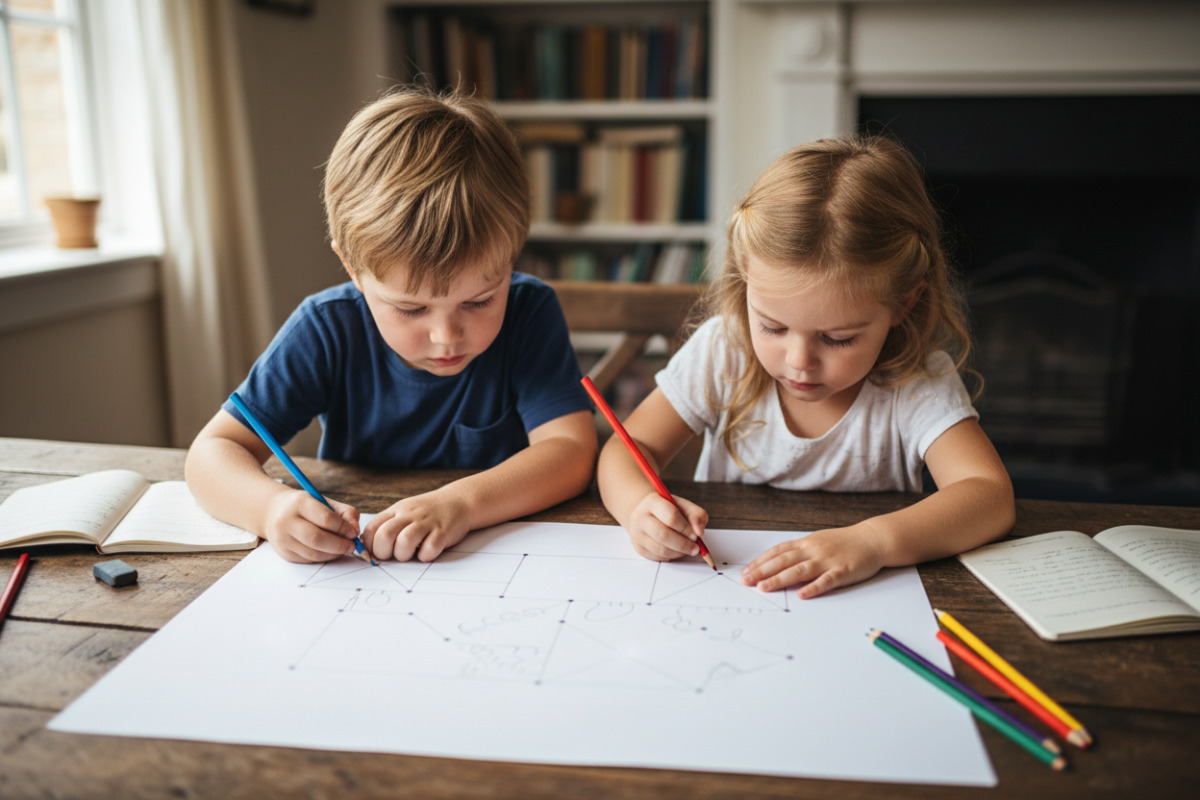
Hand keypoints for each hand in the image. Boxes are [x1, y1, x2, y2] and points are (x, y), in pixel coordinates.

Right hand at [263, 490, 360, 562]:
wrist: (275, 512)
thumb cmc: (307, 506)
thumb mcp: (325, 502)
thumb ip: (345, 513)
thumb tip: (355, 531)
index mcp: (299, 503)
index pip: (325, 518)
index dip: (343, 528)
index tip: (354, 532)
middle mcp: (287, 521)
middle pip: (317, 539)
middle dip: (339, 545)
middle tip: (352, 545)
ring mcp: (283, 539)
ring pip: (314, 553)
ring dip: (334, 554)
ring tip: (343, 548)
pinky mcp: (285, 553)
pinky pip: (309, 560)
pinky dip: (324, 558)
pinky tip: (330, 551)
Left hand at [362, 490, 469, 561]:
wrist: (459, 501)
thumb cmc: (428, 512)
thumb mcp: (404, 511)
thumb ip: (387, 525)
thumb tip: (367, 546)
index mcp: (396, 511)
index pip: (372, 529)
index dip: (370, 545)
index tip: (378, 552)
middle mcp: (409, 515)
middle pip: (385, 535)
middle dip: (385, 552)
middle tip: (394, 555)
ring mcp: (426, 523)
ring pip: (404, 542)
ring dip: (404, 555)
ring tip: (412, 553)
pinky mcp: (443, 532)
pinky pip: (429, 549)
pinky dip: (426, 556)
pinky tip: (428, 551)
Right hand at [625, 492, 707, 561]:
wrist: (647, 515)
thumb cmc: (668, 510)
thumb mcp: (684, 506)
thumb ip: (697, 515)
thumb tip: (699, 532)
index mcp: (653, 502)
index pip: (671, 516)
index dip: (686, 528)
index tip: (696, 536)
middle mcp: (640, 517)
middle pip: (663, 535)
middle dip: (683, 544)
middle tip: (695, 548)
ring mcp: (637, 533)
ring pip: (660, 549)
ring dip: (678, 553)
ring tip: (687, 549)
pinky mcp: (638, 547)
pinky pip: (657, 557)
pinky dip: (671, 557)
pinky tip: (676, 551)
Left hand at [740, 523, 884, 598]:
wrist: (873, 539)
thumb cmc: (843, 543)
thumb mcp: (817, 542)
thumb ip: (799, 552)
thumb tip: (776, 563)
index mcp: (806, 543)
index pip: (777, 552)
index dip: (760, 562)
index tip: (745, 572)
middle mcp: (814, 550)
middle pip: (784, 561)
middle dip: (763, 571)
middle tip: (746, 581)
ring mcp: (828, 560)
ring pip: (800, 570)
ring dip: (780, 579)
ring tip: (764, 588)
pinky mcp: (843, 571)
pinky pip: (826, 580)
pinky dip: (813, 588)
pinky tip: (802, 595)